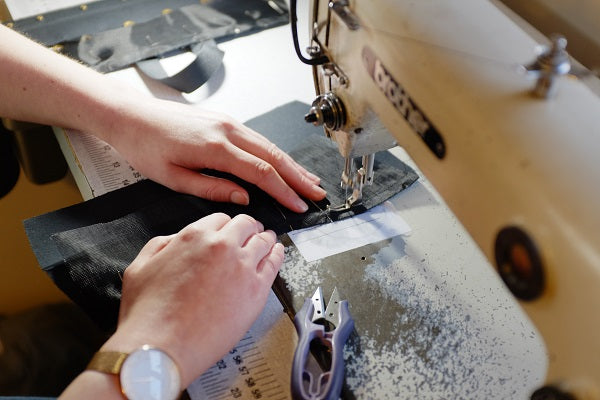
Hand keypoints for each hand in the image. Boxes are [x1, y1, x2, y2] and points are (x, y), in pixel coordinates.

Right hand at [99, 213, 282, 387]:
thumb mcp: (140, 267)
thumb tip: (175, 240)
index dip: (225, 226)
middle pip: (245, 225)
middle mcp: (222, 246)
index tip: (229, 232)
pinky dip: (277, 255)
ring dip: (265, 238)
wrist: (160, 348)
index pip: (220, 220)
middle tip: (251, 233)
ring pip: (263, 241)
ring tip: (268, 240)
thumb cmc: (148, 315)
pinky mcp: (257, 291)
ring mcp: (243, 267)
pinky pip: (275, 264)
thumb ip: (160, 246)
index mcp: (194, 237)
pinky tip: (277, 254)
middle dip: (248, 228)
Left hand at [101, 98, 325, 212]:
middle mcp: (228, 130)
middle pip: (274, 156)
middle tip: (318, 194)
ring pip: (270, 145)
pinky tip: (285, 164)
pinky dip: (277, 154)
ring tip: (310, 181)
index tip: (300, 206)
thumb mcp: (173, 178)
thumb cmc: (146, 148)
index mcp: (215, 148)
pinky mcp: (226, 120)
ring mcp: (229, 122)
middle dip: (299, 177)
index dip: (284, 191)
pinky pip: (259, 139)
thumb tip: (245, 198)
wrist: (131, 115)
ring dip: (292, 165)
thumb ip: (212, 188)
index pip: (261, 173)